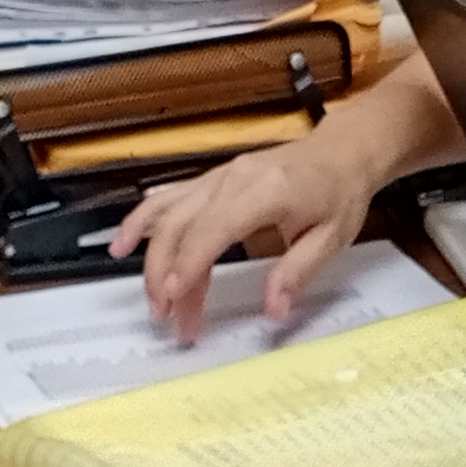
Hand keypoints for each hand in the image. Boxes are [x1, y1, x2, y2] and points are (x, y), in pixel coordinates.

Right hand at [104, 133, 379, 339]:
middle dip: (166, 272)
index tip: (174, 296)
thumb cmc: (340, 192)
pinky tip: (123, 243)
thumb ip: (297, 272)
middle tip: (166, 315)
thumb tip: (274, 309)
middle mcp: (234, 179)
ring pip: (169, 213)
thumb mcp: (332, 238)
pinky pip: (170, 198)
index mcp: (267, 191)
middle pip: (182, 224)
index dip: (190, 263)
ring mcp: (219, 176)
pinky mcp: (213, 179)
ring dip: (151, 254)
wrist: (342, 151)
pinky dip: (143, 220)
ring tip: (146, 295)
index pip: (215, 228)